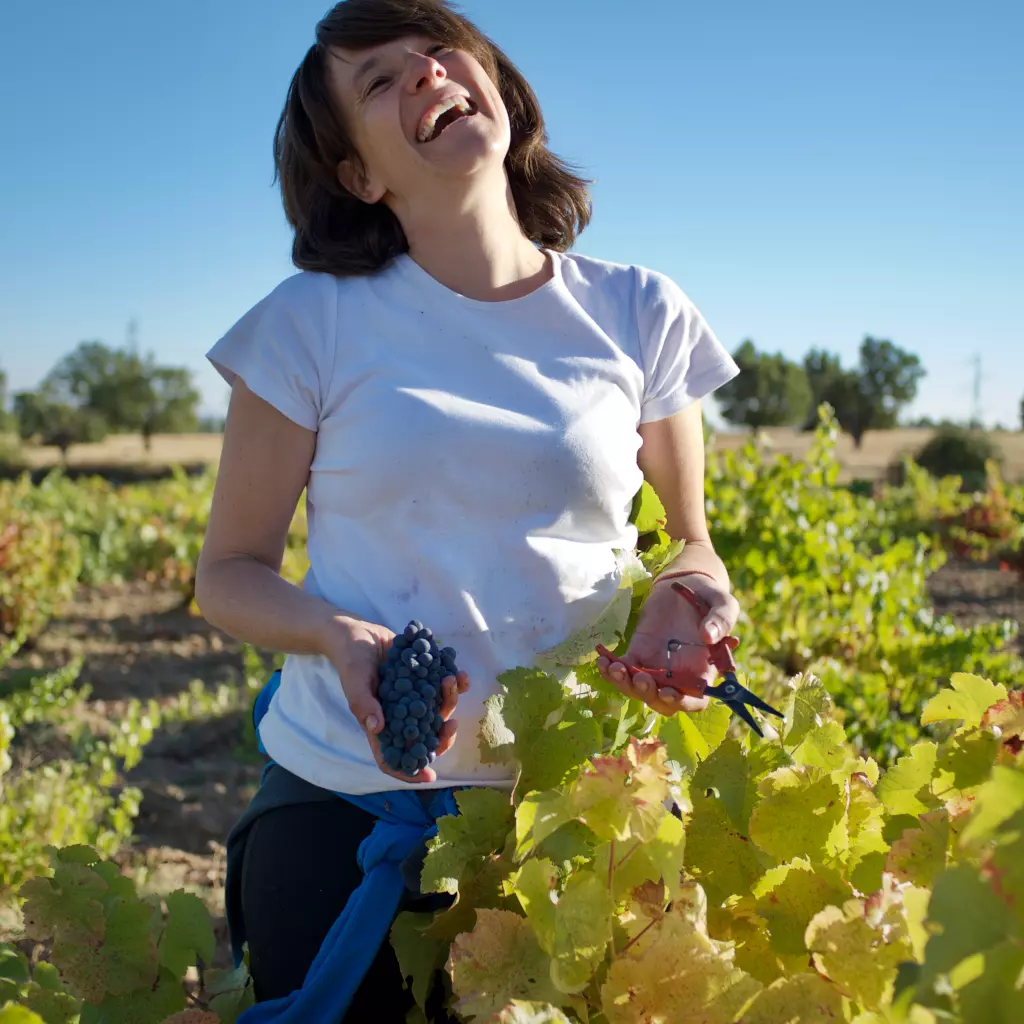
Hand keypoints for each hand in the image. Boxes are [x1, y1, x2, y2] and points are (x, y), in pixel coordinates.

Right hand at [318, 616, 468, 783]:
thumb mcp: (354, 678)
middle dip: (442, 736)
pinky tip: (458, 673)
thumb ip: (363, 702)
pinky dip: (455, 683)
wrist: (359, 631)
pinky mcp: (423, 678)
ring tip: (450, 680)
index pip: (392, 756)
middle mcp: (399, 715)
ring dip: (450, 700)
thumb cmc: (350, 657)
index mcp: (380, 723)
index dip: (409, 770)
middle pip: (424, 737)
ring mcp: (413, 697)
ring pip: (438, 710)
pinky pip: (443, 687)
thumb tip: (376, 727)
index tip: (429, 776)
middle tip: (451, 726)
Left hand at [596, 575, 739, 715]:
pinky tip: (603, 660)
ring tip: (615, 667)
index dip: (682, 703)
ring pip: (639, 688)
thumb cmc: (708, 597)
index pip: (695, 700)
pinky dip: (611, 669)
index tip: (668, 692)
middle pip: (662, 701)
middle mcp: (678, 674)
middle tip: (641, 678)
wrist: (684, 583)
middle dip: (648, 695)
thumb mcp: (723, 604)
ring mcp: (656, 664)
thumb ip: (721, 620)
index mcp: (702, 670)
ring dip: (625, 684)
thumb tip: (709, 636)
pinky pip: (624, 668)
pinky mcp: (639, 651)